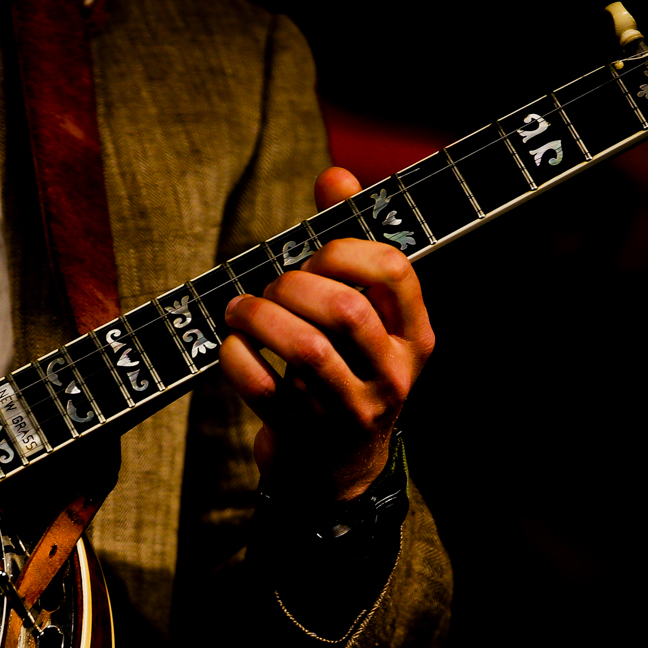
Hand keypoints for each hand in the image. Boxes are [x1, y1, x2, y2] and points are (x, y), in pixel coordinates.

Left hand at [220, 167, 434, 500]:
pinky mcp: (303, 436)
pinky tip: (232, 345)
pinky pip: (262, 388)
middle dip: (294, 284)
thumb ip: (348, 244)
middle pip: (344, 309)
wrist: (338, 472)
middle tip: (271, 288)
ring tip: (239, 308)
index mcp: (414, 338)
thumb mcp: (364, 317)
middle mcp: (391, 375)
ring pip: (306, 350)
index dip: (345, 248)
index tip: (316, 254)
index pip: (394, 270)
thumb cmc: (346, 371)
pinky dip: (236, 358)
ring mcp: (348, 411)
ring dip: (259, 316)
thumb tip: (334, 175)